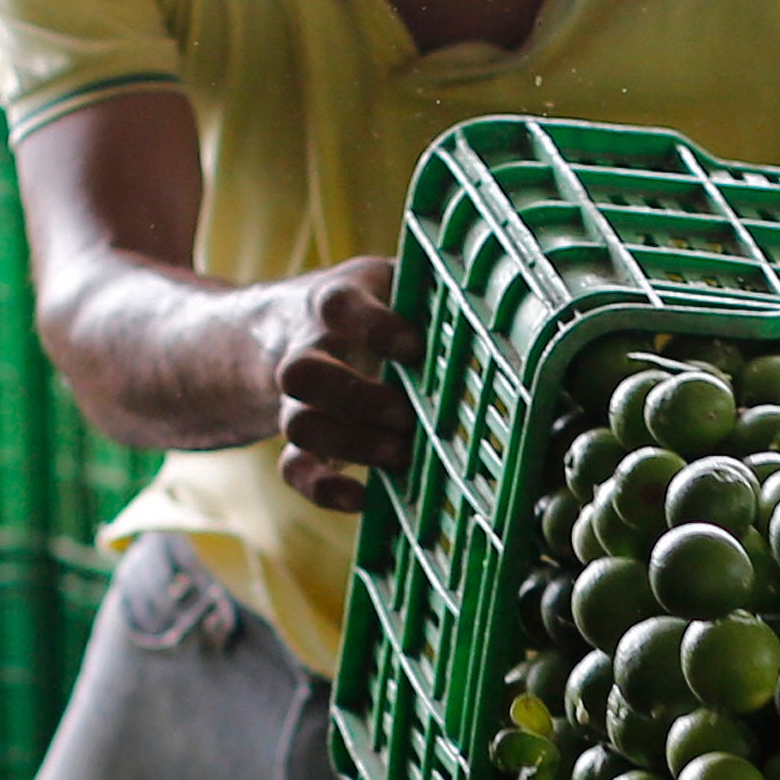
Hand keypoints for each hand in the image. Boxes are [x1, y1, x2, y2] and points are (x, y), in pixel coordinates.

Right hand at [263, 258, 411, 508]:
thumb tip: (489, 304)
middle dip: (356, 399)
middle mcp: (307, 349)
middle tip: (405, 415)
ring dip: (351, 444)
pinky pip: (293, 468)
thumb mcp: (394, 281)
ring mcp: (297, 396)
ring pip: (298, 424)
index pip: (339, 305)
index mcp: (337, 302)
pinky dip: (324, 489)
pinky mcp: (299, 438)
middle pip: (301, 373)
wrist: (290, 325)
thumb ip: (428, 288)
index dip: (374, 327)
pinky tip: (362, 498)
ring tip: (400, 454)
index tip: (414, 348)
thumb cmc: (371, 304)